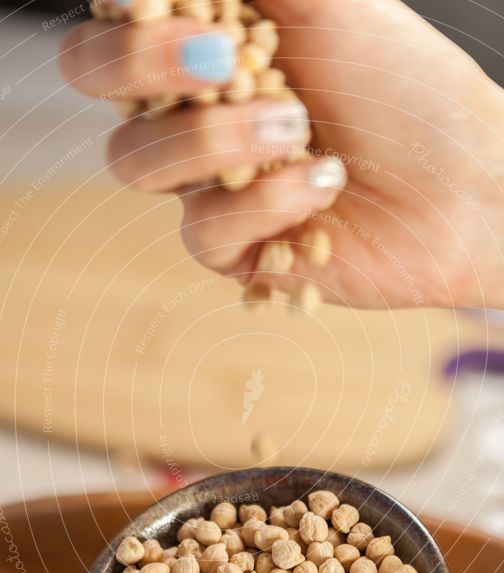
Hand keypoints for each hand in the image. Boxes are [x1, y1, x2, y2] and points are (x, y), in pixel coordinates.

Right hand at [60, 1, 503, 307]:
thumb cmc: (407, 89)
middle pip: (96, 78)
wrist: (465, 186)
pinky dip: (265, 201)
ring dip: (208, 139)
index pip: (121, 15)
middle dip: (140, 61)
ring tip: (295, 124)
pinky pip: (204, 230)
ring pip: (134, 160)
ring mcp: (208, 182)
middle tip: (217, 57)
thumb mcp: (331, 3)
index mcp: (207, 41)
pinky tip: (323, 183)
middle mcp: (195, 108)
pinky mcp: (234, 249)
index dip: (124, 11)